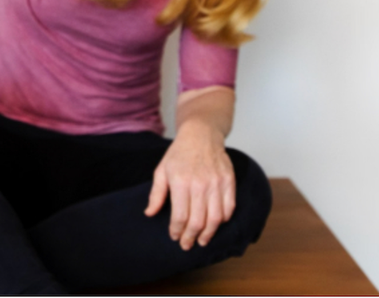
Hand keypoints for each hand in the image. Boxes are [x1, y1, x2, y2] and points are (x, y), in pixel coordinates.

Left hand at [144, 120, 236, 249]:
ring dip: (208, 233)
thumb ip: (156, 193)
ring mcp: (216, 183)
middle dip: (191, 237)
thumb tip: (149, 213)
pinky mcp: (229, 181)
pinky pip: (229, 207)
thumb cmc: (179, 153)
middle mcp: (200, 184)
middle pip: (197, 221)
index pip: (180, 216)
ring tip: (202, 240)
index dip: (177, 230)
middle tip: (187, 245)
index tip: (174, 237)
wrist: (201, 134)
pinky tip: (216, 224)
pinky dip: (223, 219)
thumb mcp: (162, 170)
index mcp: (180, 182)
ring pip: (215, 218)